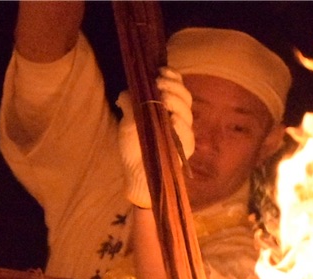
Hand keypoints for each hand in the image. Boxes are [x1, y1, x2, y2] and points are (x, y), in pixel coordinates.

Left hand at [117, 67, 194, 208]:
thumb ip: (128, 105)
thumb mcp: (127, 123)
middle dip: (174, 86)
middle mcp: (178, 118)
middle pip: (185, 97)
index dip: (173, 77)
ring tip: (164, 98)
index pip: (177, 88)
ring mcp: (183, 134)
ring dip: (177, 102)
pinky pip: (188, 135)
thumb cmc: (133, 148)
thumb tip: (124, 92)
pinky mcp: (185, 149)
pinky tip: (172, 120)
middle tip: (159, 83)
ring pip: (187, 112)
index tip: (160, 70)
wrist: (135, 173)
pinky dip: (181, 126)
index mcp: (168, 109)